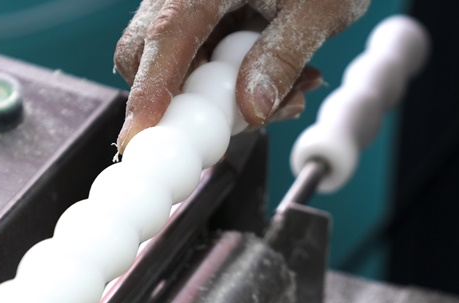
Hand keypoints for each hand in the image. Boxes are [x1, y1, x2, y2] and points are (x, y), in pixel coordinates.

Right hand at [114, 0, 368, 149]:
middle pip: (151, 55)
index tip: (140, 134)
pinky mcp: (209, 21)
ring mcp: (193, 7)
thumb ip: (282, 59)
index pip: (166, 36)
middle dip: (192, 102)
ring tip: (295, 91)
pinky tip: (289, 81)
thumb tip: (250, 111)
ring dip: (231, 97)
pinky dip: (240, 84)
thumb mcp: (317, 11)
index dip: (150, 90)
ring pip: (183, 68)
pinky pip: (206, 64)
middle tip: (247, 120)